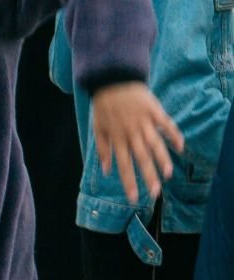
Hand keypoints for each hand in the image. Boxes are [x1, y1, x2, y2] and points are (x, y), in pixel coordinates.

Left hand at [90, 81, 183, 203]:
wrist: (113, 80)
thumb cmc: (104, 107)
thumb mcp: (97, 129)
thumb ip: (102, 150)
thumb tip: (106, 170)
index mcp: (117, 139)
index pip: (123, 166)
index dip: (129, 183)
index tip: (134, 198)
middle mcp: (131, 133)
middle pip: (141, 159)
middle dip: (148, 177)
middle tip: (155, 194)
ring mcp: (144, 122)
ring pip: (155, 144)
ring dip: (162, 160)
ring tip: (168, 175)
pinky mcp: (154, 111)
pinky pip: (166, 125)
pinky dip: (173, 135)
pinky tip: (180, 147)